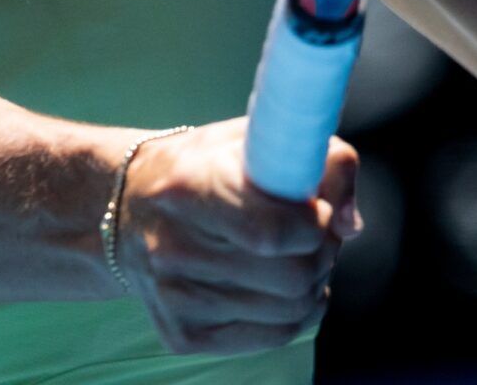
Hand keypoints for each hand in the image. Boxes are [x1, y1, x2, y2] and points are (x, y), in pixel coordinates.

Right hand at [116, 117, 361, 355]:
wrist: (127, 208)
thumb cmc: (202, 168)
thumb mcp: (251, 139)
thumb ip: (317, 160)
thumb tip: (349, 224)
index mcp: (185, 187)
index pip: (273, 231)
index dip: (315, 223)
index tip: (317, 209)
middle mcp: (171, 247)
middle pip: (292, 277)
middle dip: (321, 254)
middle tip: (313, 233)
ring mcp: (173, 297)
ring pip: (292, 311)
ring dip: (312, 284)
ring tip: (293, 255)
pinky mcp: (182, 334)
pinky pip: (275, 336)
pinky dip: (294, 313)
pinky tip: (277, 284)